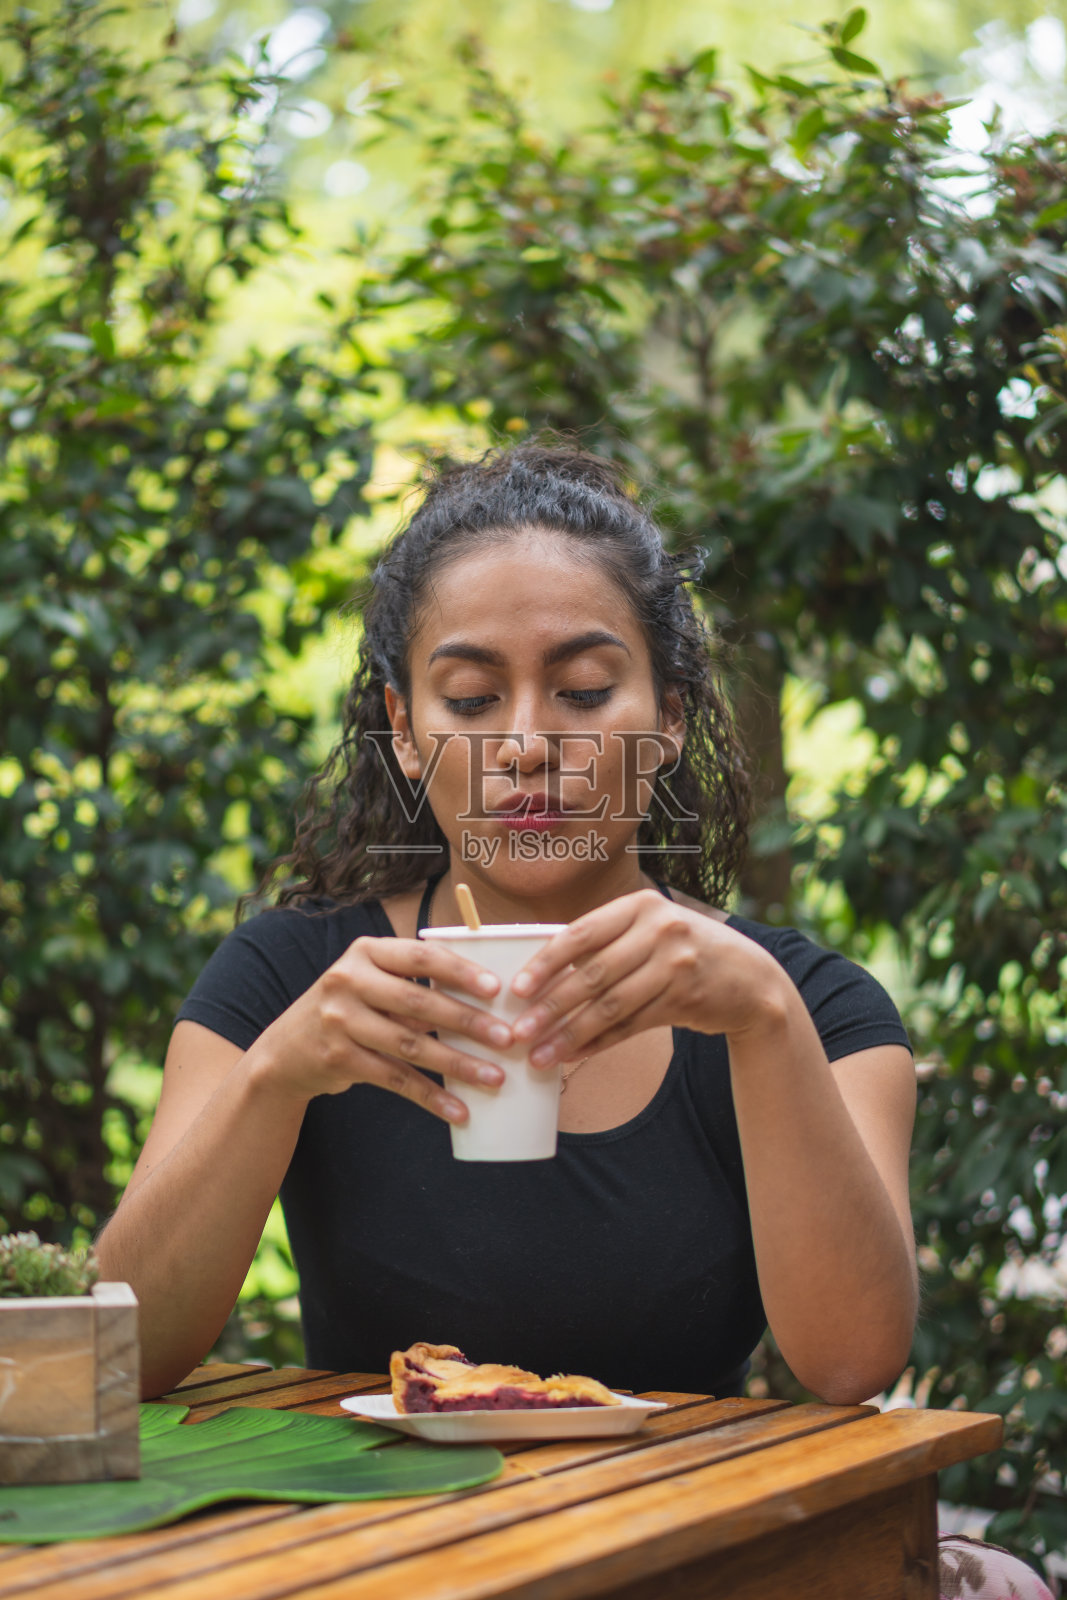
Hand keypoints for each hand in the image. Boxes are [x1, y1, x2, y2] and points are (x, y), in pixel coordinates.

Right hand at [248, 935, 511, 1123]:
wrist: (285, 1051)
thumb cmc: (349, 1008)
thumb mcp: (369, 980)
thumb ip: (412, 981)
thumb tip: (487, 993)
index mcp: (366, 952)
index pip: (420, 957)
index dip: (460, 971)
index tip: (497, 988)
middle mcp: (348, 981)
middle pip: (419, 1003)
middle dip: (469, 1022)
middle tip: (509, 1038)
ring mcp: (340, 1021)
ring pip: (411, 1046)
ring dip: (458, 1065)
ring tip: (496, 1078)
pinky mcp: (339, 1060)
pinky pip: (395, 1080)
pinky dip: (430, 1097)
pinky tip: (459, 1111)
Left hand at [509, 888, 783, 1067]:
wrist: (750, 978)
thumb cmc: (683, 950)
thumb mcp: (651, 930)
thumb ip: (606, 942)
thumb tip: (542, 971)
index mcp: (641, 905)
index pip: (582, 933)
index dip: (546, 962)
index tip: (517, 988)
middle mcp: (661, 930)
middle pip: (592, 974)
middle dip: (550, 1007)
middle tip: (518, 1031)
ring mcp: (676, 965)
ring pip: (609, 1006)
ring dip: (569, 1034)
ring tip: (539, 1054)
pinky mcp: (685, 999)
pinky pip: (630, 1026)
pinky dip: (598, 1043)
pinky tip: (572, 1055)